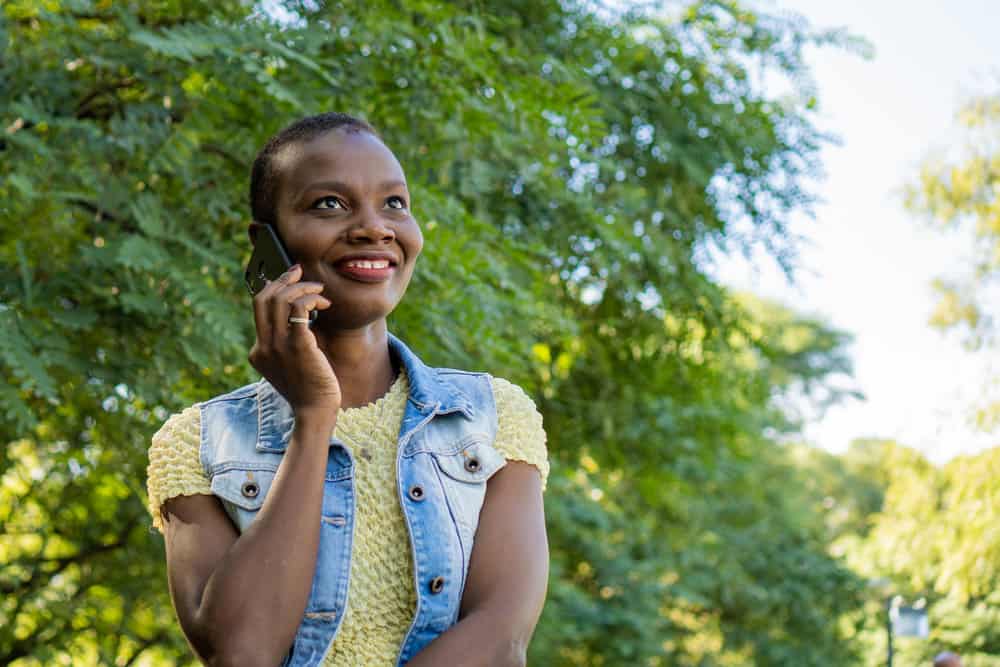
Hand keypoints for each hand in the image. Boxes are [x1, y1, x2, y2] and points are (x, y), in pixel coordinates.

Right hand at [248, 264, 340, 421]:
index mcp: (258, 351)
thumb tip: (300, 316)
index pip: (259, 309)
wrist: (314, 412)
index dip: (273, 288)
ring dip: (302, 288)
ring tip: (319, 291)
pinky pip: (299, 309)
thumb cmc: (309, 388)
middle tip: (299, 272)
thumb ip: (287, 344)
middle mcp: (263, 346)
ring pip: (281, 300)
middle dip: (282, 280)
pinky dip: (311, 299)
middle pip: (264, 298)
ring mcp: (278, 346)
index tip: (288, 279)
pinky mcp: (298, 346)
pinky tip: (324, 304)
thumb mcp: (290, 365)